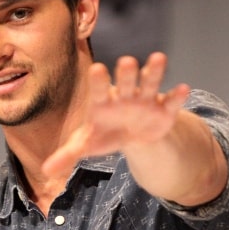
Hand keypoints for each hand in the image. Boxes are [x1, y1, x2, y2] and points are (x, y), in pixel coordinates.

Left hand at [42, 52, 189, 175]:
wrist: (132, 135)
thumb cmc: (104, 133)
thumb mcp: (86, 144)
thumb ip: (67, 154)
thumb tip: (45, 171)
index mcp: (103, 103)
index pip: (98, 91)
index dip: (98, 82)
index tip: (96, 68)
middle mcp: (124, 96)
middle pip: (125, 82)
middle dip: (126, 74)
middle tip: (126, 61)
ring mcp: (145, 101)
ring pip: (149, 83)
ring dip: (153, 72)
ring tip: (159, 58)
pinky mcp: (164, 110)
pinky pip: (172, 102)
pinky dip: (177, 96)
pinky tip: (184, 88)